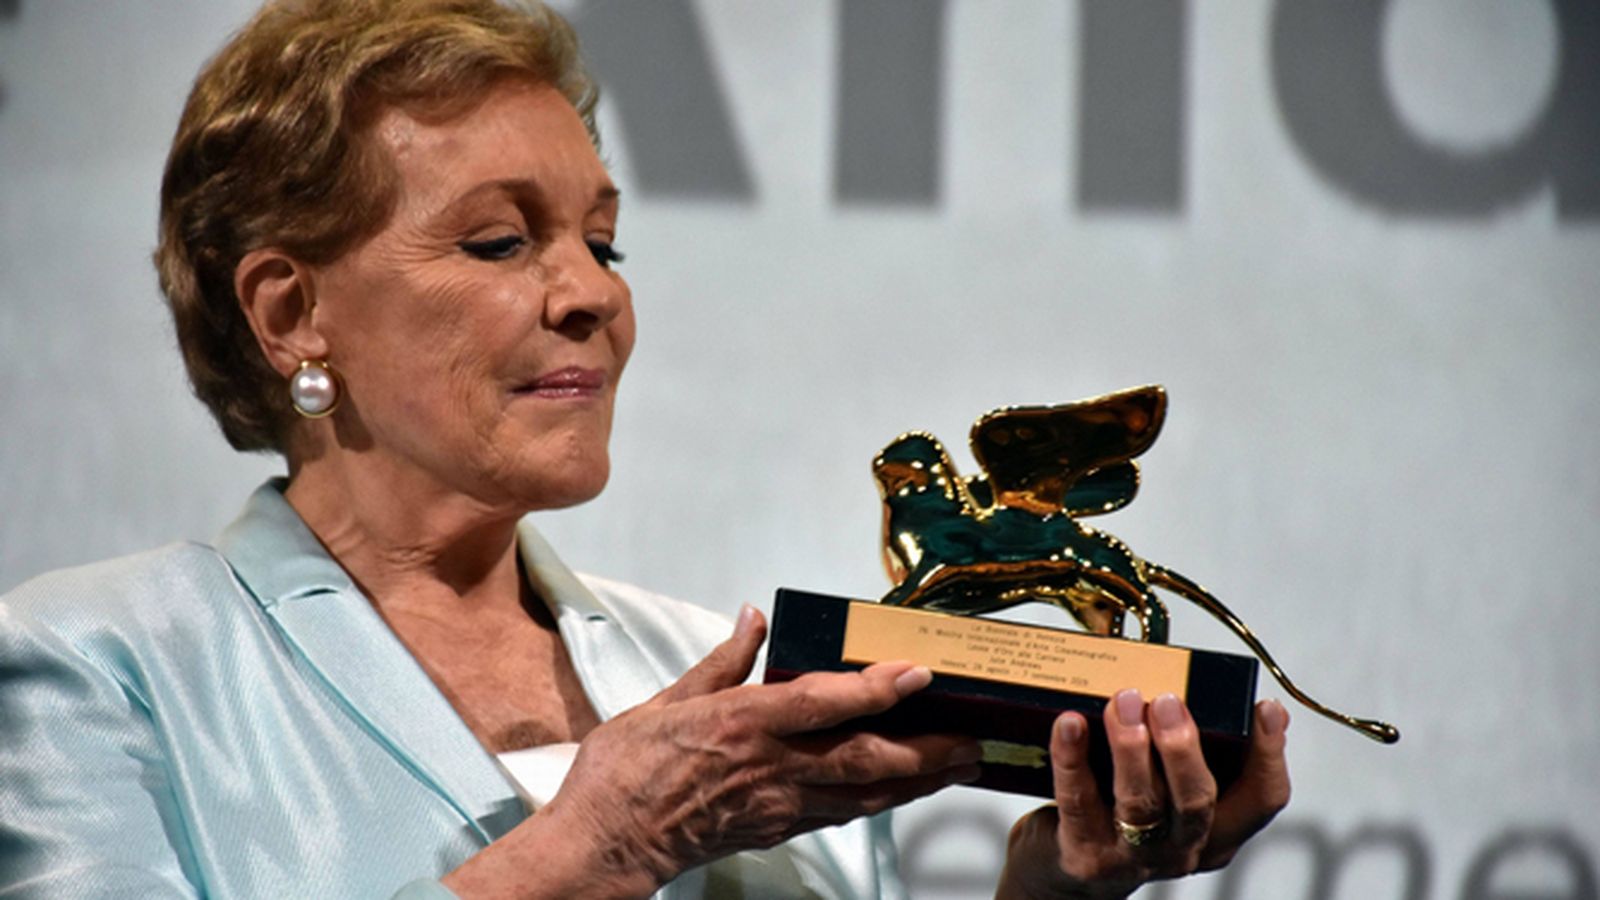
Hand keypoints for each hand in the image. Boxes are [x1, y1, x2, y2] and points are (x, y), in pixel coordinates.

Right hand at [546, 606, 980, 894]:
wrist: (606, 843)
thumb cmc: (626, 771)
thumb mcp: (667, 700)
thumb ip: (723, 661)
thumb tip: (755, 618)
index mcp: (742, 724)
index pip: (823, 704)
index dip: (876, 689)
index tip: (917, 673)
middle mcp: (770, 768)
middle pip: (864, 759)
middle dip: (926, 750)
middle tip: (973, 739)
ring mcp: (777, 806)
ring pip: (864, 794)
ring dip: (917, 780)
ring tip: (960, 764)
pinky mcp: (775, 830)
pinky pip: (840, 814)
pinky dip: (879, 801)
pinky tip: (901, 790)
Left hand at [996, 691, 1290, 899]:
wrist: (1066, 870)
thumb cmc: (1125, 813)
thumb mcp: (1172, 786)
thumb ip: (1202, 749)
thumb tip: (1233, 698)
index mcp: (1217, 830)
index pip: (1261, 800)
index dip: (1269, 755)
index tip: (1265, 709)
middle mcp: (1183, 848)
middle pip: (1196, 802)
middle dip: (1182, 748)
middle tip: (1168, 701)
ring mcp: (1134, 857)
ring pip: (1140, 804)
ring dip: (1130, 749)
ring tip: (1122, 703)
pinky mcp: (1085, 854)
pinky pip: (1079, 800)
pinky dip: (1073, 758)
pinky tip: (1069, 724)